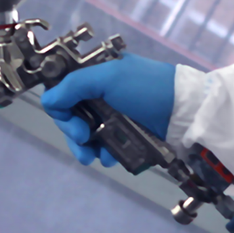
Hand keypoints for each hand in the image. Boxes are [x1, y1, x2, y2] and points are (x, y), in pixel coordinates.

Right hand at [40, 53, 176, 166]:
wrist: (184, 112)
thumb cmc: (146, 89)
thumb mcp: (108, 77)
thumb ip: (73, 86)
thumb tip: (49, 101)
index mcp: (97, 74)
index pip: (64, 91)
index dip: (61, 107)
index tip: (69, 119)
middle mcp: (103, 94)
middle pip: (72, 116)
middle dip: (73, 131)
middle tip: (83, 139)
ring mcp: (115, 115)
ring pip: (87, 135)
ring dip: (85, 148)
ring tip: (93, 157)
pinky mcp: (127, 134)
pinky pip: (106, 146)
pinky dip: (104, 153)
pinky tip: (110, 158)